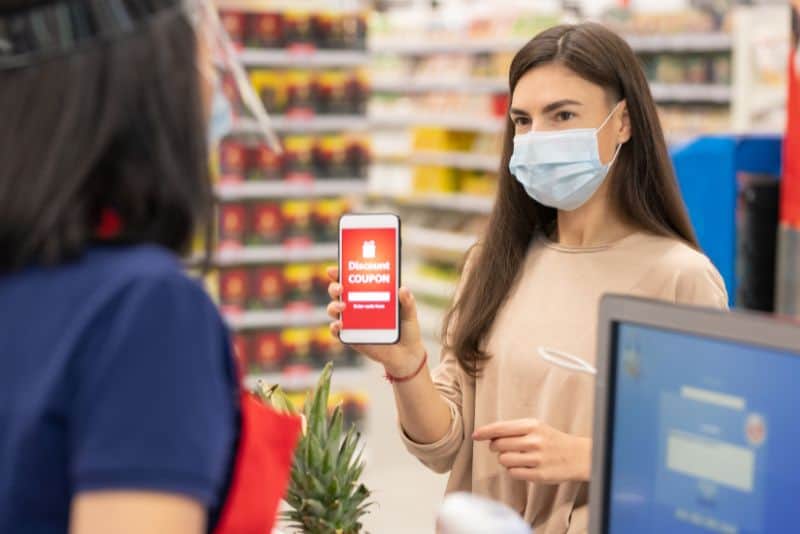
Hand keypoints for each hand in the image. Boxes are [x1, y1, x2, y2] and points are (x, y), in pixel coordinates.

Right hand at [326, 267, 425, 377]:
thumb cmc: (407, 329)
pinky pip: (337, 332)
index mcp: (370, 295)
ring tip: (342, 306)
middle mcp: (358, 306)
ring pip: (334, 310)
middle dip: (334, 287)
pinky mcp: (352, 337)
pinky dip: (334, 327)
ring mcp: (353, 322)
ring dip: (333, 306)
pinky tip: (340, 324)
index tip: (334, 269)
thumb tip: (402, 289)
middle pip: (339, 293)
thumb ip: (408, 302)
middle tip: (340, 288)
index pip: (352, 280)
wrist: (407, 355)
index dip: (341, 273)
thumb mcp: (410, 313)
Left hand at [472, 419, 590, 483]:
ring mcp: (536, 459)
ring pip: (503, 460)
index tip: (475, 435)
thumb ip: (513, 429)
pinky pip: (513, 473)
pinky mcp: (539, 475)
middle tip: (503, 447)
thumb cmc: (551, 440)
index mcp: (532, 425)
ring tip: (516, 457)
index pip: (501, 428)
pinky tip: (523, 466)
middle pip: (498, 445)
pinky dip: (513, 470)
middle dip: (496, 447)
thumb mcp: (536, 427)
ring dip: (505, 460)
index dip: (485, 432)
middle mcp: (534, 441)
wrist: (577, 456)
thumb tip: (488, 436)